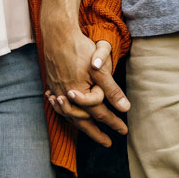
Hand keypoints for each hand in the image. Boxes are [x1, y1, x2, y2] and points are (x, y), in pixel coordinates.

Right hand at [41, 26, 128, 146]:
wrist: (57, 34)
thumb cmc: (80, 50)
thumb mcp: (100, 70)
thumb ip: (112, 91)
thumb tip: (125, 109)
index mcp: (79, 96)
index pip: (100, 114)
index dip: (113, 123)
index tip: (124, 132)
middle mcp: (66, 97)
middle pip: (82, 121)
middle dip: (95, 133)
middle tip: (107, 143)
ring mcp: (57, 91)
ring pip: (69, 114)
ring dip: (81, 124)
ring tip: (89, 130)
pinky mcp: (52, 84)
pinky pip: (61, 105)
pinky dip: (67, 112)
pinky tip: (70, 113)